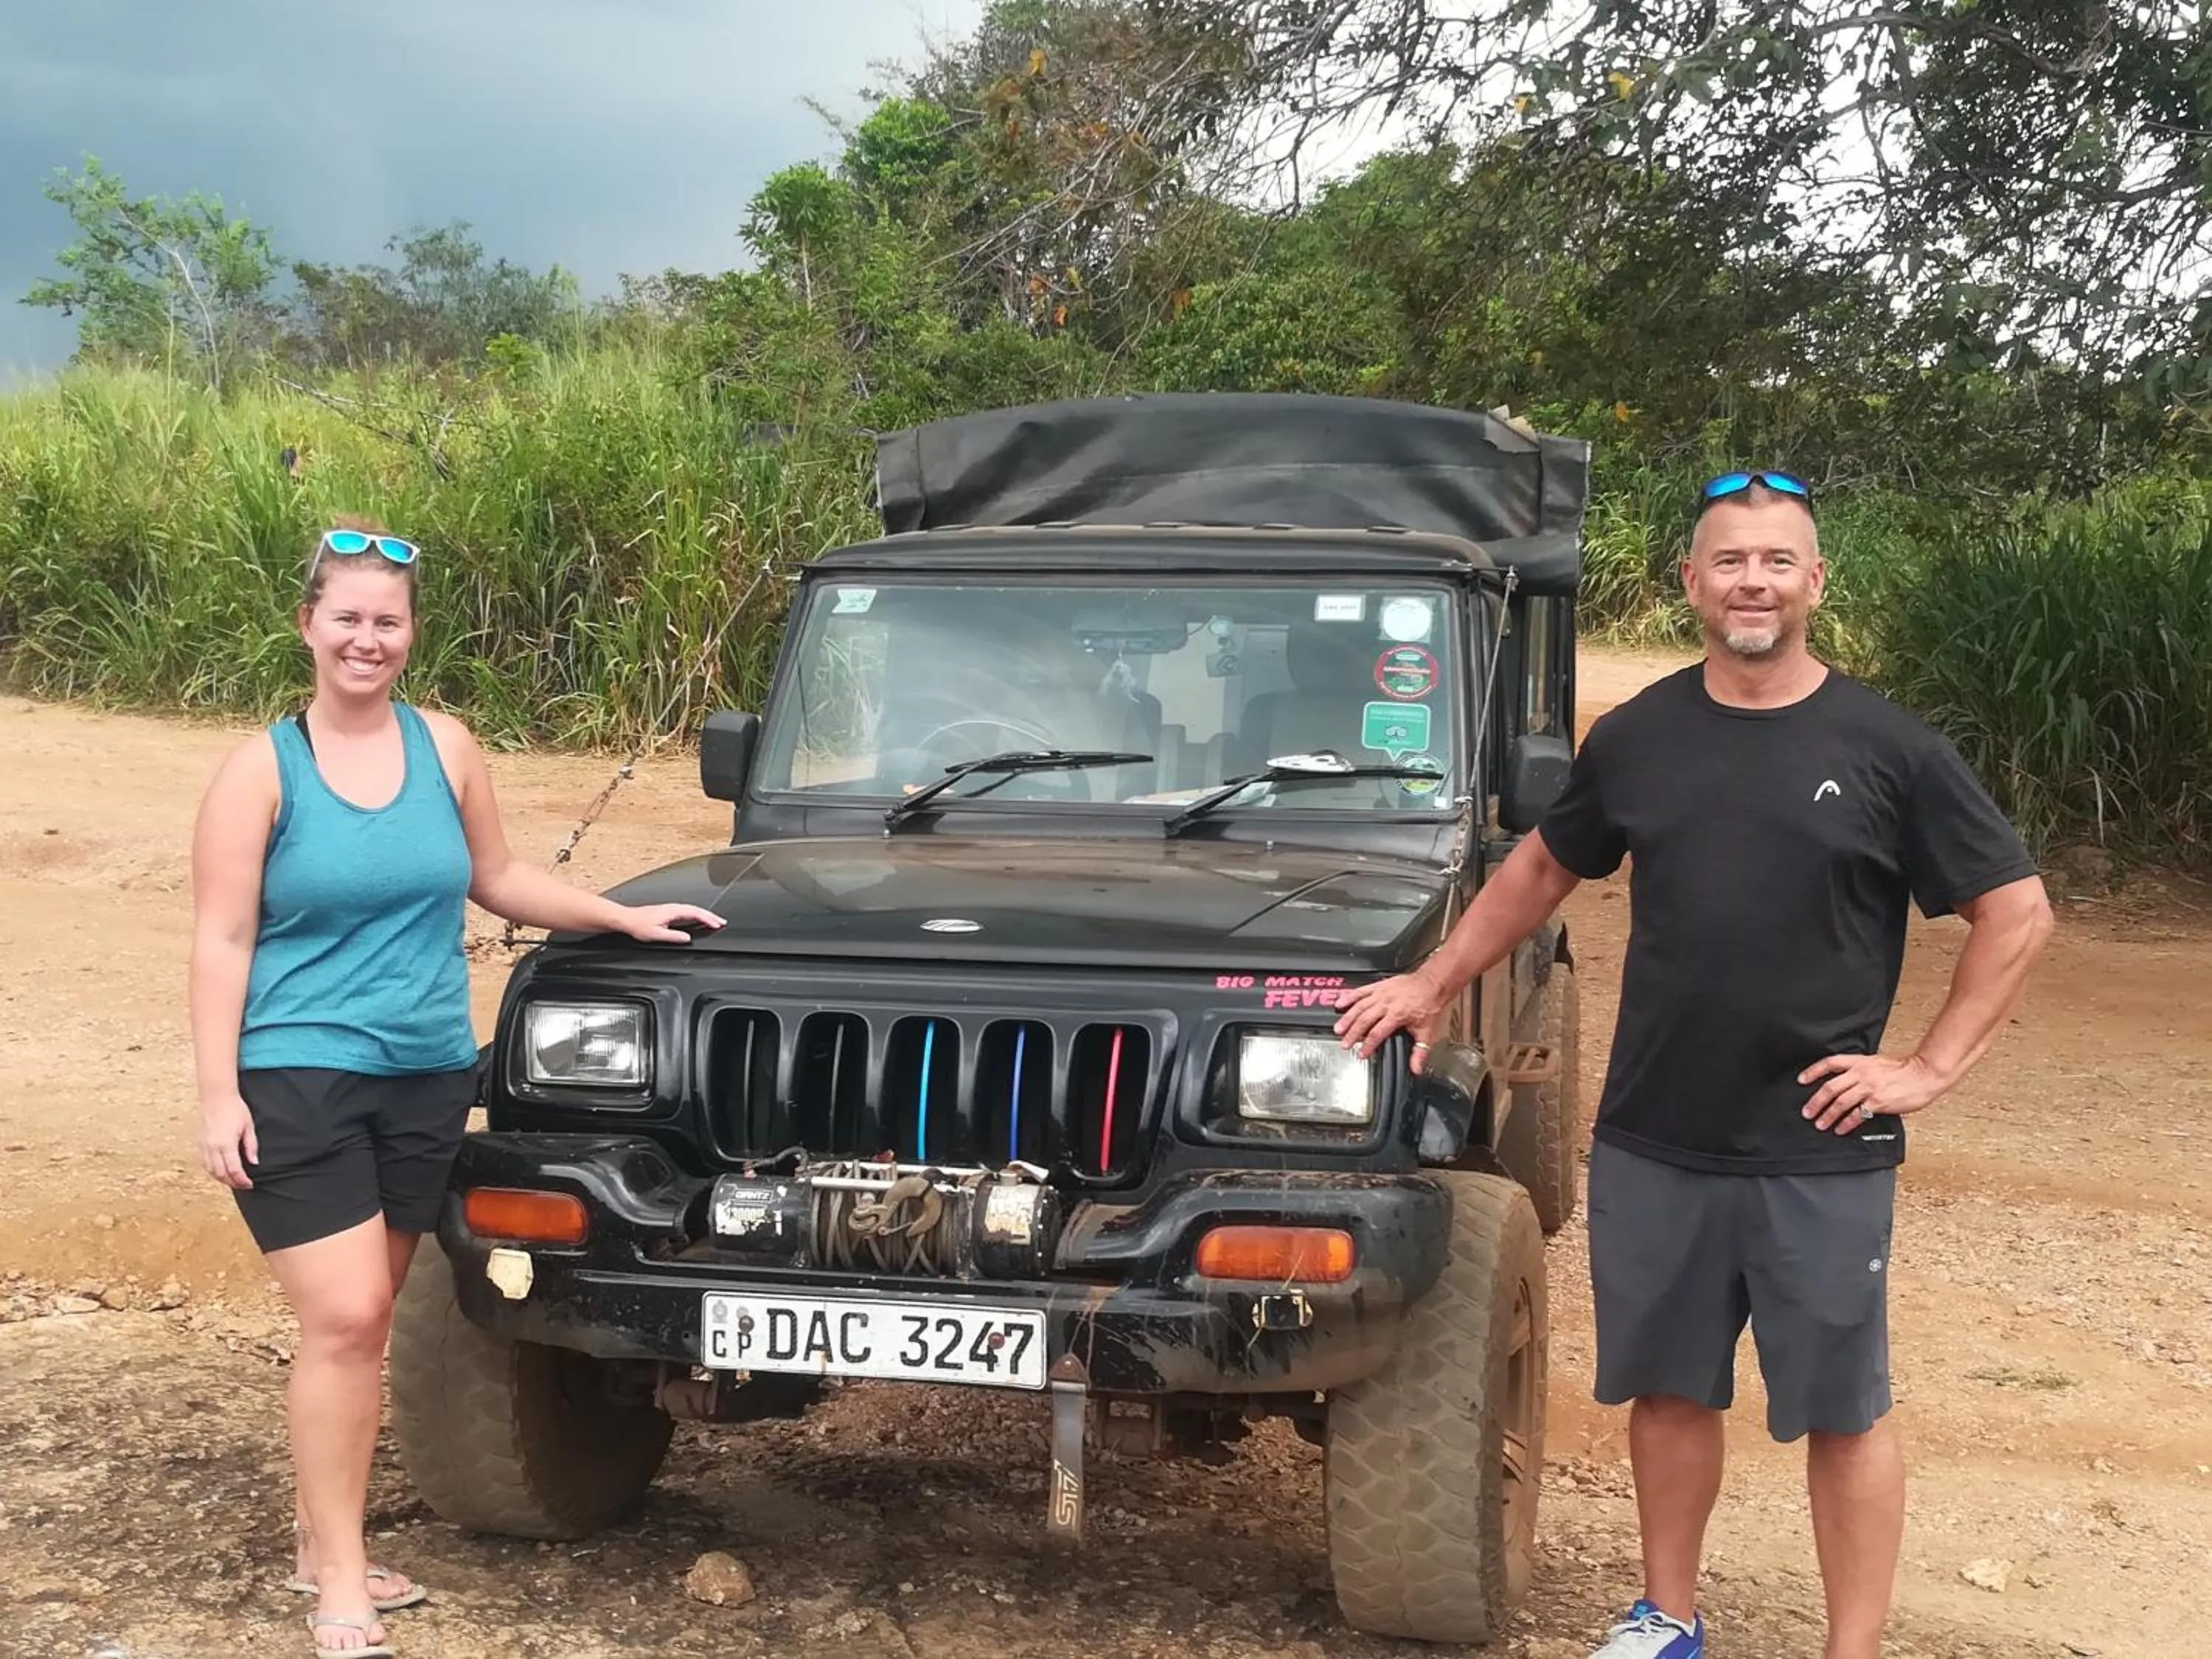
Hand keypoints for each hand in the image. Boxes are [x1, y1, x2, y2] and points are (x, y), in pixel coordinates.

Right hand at [197, 1093, 258, 1189]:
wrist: (216, 1097)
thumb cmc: (235, 1109)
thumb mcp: (249, 1127)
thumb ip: (251, 1146)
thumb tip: (254, 1162)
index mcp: (226, 1144)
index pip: (234, 1169)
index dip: (242, 1180)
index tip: (249, 1184)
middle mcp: (212, 1147)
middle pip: (221, 1174)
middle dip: (232, 1182)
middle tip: (243, 1185)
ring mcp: (204, 1146)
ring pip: (211, 1170)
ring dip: (222, 1179)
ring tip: (233, 1181)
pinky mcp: (200, 1144)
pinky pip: (205, 1163)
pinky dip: (213, 1171)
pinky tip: (221, 1171)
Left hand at [618, 902, 725, 942]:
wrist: (626, 919)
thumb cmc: (638, 925)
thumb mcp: (656, 935)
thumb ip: (673, 936)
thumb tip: (688, 938)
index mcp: (672, 911)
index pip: (695, 914)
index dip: (708, 919)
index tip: (717, 925)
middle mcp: (673, 908)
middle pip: (697, 910)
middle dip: (711, 916)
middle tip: (722, 922)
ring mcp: (670, 909)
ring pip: (692, 909)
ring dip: (705, 915)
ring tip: (714, 921)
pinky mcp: (668, 911)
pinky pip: (687, 911)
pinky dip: (696, 915)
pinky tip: (698, 919)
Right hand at [1332, 970, 1448, 1073]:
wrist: (1432, 984)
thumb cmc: (1429, 1005)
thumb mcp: (1427, 1032)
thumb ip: (1419, 1052)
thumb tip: (1416, 1068)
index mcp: (1397, 1015)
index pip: (1377, 1033)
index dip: (1368, 1045)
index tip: (1361, 1054)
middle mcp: (1386, 1003)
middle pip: (1364, 1020)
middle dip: (1352, 1033)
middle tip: (1344, 1044)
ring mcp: (1381, 993)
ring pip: (1359, 1006)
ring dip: (1347, 1018)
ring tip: (1338, 1028)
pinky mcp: (1379, 986)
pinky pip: (1361, 991)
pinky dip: (1349, 997)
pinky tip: (1340, 1003)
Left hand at [1799, 1052, 1947, 1133]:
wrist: (1924, 1074)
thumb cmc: (1904, 1069)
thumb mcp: (1876, 1062)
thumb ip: (1860, 1069)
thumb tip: (1845, 1078)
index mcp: (1859, 1062)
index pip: (1830, 1063)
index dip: (1813, 1071)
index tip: (1801, 1080)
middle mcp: (1861, 1073)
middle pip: (1830, 1087)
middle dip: (1816, 1101)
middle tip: (1807, 1112)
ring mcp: (1869, 1088)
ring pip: (1840, 1102)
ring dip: (1828, 1115)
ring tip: (1820, 1123)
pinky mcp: (1878, 1102)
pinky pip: (1857, 1114)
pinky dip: (1846, 1123)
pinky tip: (1840, 1129)